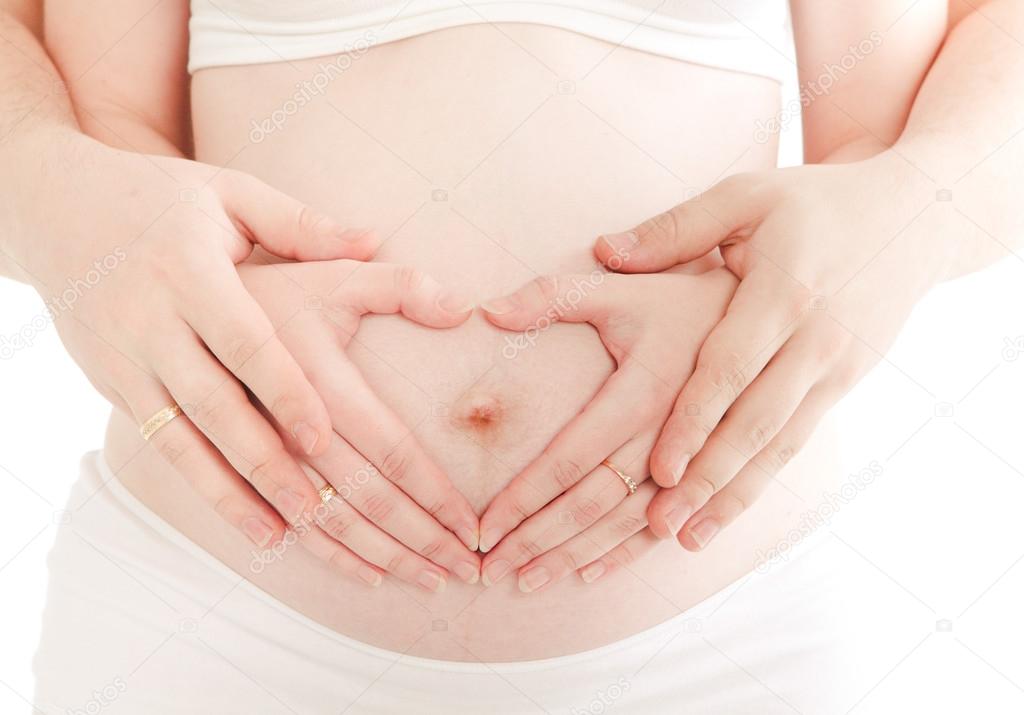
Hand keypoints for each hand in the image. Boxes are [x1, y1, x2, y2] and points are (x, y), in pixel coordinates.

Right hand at [6, 137, 477, 570]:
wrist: (51, 205)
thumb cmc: (162, 199)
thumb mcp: (229, 192)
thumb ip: (301, 222)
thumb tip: (378, 239)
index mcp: (190, 269)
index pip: (243, 339)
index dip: (283, 390)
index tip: (322, 436)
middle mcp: (150, 318)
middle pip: (212, 403)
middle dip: (262, 461)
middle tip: (315, 510)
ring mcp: (122, 355)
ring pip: (179, 437)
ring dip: (228, 492)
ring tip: (278, 537)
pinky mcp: (109, 381)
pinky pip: (156, 442)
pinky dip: (197, 481)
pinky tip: (236, 515)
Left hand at [475, 267, 737, 588]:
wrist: (769, 317)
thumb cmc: (683, 300)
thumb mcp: (623, 288)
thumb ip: (554, 296)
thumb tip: (486, 310)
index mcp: (643, 392)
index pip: (570, 458)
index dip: (523, 497)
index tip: (483, 529)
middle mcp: (668, 437)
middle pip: (594, 502)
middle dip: (538, 539)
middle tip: (490, 571)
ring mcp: (693, 462)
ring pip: (627, 524)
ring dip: (576, 555)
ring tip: (528, 582)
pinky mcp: (710, 474)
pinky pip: (669, 524)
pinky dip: (627, 553)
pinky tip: (591, 573)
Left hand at [594, 155, 943, 548]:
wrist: (912, 219)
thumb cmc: (813, 205)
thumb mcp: (745, 197)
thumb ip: (676, 228)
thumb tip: (603, 250)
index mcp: (783, 292)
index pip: (731, 367)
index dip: (695, 421)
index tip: (659, 469)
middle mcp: (813, 340)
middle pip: (755, 422)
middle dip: (708, 478)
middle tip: (661, 525)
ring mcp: (835, 369)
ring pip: (779, 445)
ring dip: (733, 495)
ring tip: (687, 538)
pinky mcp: (845, 386)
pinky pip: (797, 441)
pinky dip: (761, 480)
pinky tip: (728, 510)